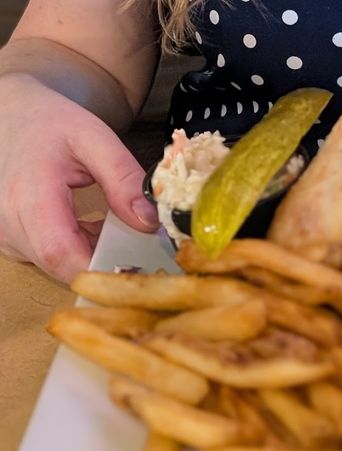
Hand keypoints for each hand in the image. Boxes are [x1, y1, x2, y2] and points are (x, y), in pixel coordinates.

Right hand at [0, 75, 158, 281]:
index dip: (100, 268)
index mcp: (28, 194)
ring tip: (108, 224)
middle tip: (135, 244)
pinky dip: (78, 249)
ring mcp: (5, 233)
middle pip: (63, 266)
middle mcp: (8, 220)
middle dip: (105, 262)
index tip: (137, 266)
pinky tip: (91, 227)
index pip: (60, 252)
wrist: (10, 114)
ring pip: (58, 266)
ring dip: (92, 254)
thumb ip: (125, 180)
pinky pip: (49, 258)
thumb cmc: (49, 123)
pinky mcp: (10, 239)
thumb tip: (151, 222)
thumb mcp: (95, 139)